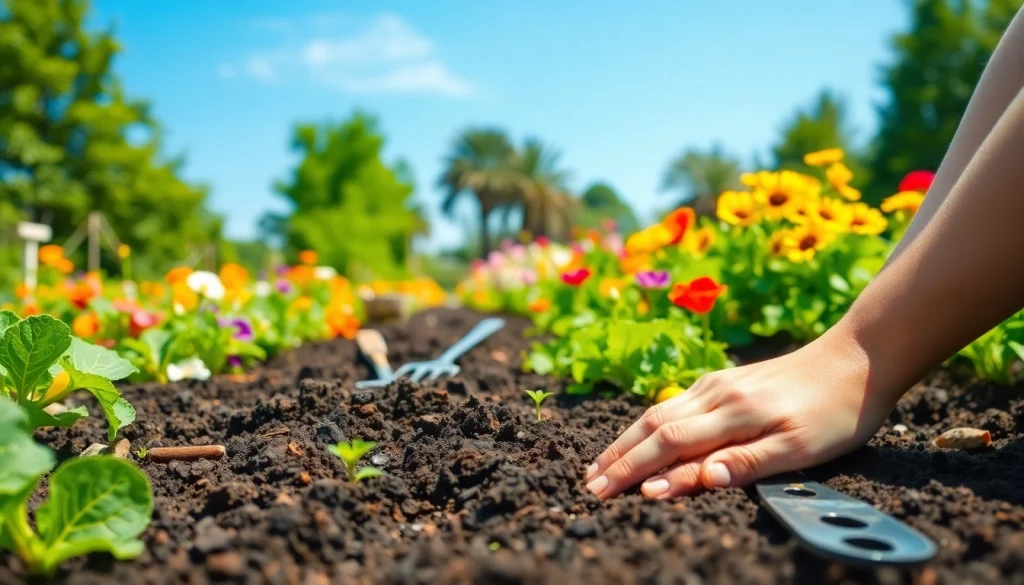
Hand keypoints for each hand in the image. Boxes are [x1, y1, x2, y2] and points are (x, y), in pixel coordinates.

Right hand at [584, 328, 900, 498]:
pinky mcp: (723, 379)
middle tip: (587, 484)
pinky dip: (647, 423)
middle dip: (617, 458)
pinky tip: (641, 434)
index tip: (601, 494)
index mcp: (732, 414)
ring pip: (658, 411)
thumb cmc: (835, 411)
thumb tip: (693, 479)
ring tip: (602, 463)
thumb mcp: (801, 448)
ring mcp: (717, 383)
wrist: (857, 357)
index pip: (667, 446)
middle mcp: (715, 394)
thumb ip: (745, 464)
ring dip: (626, 440)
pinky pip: (673, 402)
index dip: (631, 471)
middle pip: (652, 427)